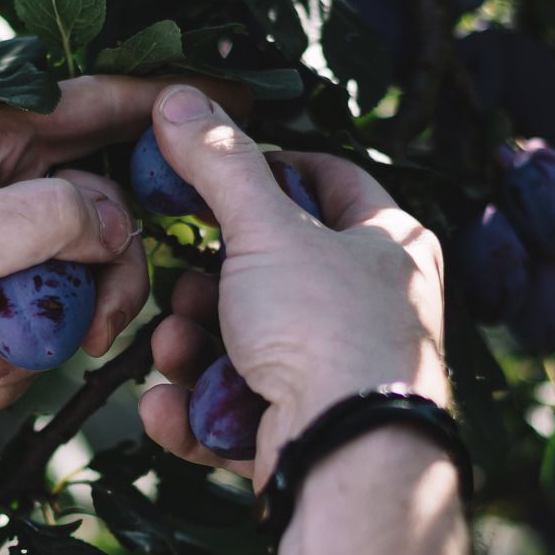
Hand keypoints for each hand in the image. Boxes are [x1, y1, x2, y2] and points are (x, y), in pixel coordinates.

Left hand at [0, 76, 176, 444]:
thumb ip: (54, 218)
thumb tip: (119, 224)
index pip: (90, 106)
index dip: (158, 108)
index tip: (226, 107)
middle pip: (96, 219)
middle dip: (96, 284)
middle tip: (99, 327)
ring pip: (68, 295)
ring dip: (30, 346)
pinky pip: (26, 344)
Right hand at [139, 86, 446, 482]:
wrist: (347, 458)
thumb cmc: (326, 330)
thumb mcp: (266, 230)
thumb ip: (220, 164)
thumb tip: (179, 97)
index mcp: (389, 246)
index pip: (328, 180)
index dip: (266, 168)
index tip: (208, 175)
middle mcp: (374, 310)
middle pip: (272, 275)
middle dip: (206, 285)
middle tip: (178, 285)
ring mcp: (341, 377)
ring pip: (246, 347)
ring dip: (193, 348)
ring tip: (171, 349)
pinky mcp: (308, 436)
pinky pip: (239, 414)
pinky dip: (198, 411)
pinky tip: (166, 408)